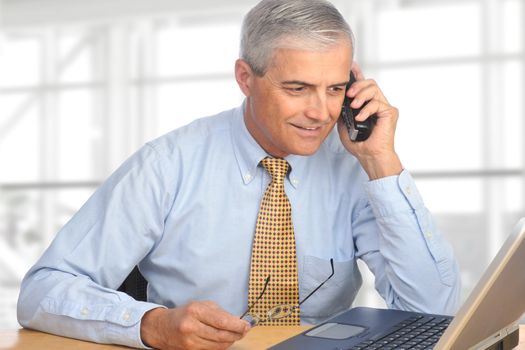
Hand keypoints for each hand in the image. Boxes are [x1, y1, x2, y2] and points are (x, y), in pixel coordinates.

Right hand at [140, 301, 250, 349]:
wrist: (162, 328)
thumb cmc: (184, 314)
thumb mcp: (201, 305)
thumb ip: (219, 312)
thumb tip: (237, 321)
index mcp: (195, 311)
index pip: (221, 321)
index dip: (237, 325)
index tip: (247, 325)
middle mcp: (192, 327)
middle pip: (221, 335)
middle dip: (236, 334)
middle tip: (244, 331)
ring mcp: (190, 341)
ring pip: (218, 345)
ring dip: (230, 340)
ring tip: (235, 334)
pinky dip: (221, 346)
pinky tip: (224, 340)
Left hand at [337, 63, 402, 179]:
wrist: (369, 155)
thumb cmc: (359, 143)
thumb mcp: (344, 124)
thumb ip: (343, 110)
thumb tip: (337, 99)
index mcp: (366, 104)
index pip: (363, 85)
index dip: (358, 74)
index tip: (351, 66)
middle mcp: (377, 103)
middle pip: (370, 82)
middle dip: (357, 85)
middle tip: (349, 94)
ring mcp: (385, 107)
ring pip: (374, 89)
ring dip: (361, 95)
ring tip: (354, 105)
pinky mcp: (390, 113)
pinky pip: (378, 103)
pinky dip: (367, 109)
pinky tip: (360, 116)